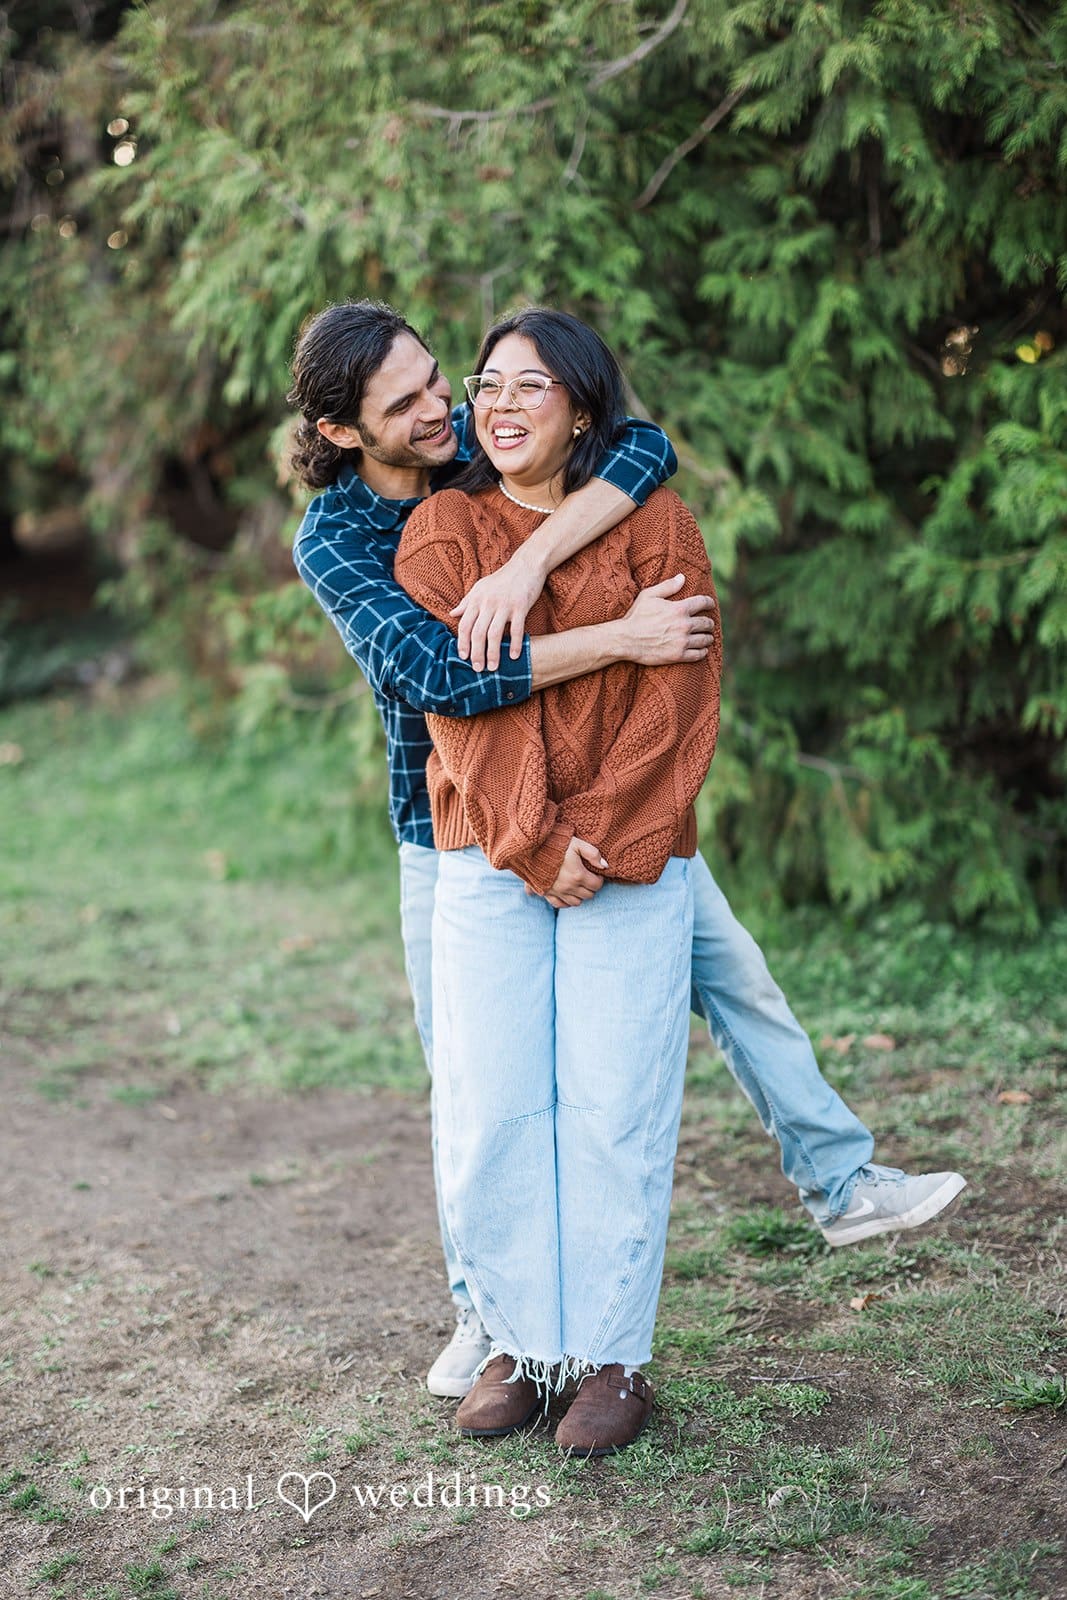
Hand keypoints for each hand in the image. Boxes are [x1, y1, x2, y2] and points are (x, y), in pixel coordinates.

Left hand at [450, 549, 545, 671]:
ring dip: (493, 653)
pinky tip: (515, 656)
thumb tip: (452, 613)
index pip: (464, 625)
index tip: (463, 657)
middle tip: (477, 669)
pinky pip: (517, 629)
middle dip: (476, 653)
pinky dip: (515, 644)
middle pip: (477, 633)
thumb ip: (466, 602)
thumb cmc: (502, 578)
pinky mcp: (521, 606)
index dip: (462, 643)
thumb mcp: (480, 587)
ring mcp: (504, 605)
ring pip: (494, 634)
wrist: (526, 564)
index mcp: (476, 599)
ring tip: (493, 668)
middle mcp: (488, 603)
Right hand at [541, 836, 607, 909]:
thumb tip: (605, 866)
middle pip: (588, 895)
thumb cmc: (557, 844)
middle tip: (588, 878)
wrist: (533, 848)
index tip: (596, 873)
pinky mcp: (547, 893)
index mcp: (578, 875)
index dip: (599, 879)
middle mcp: (569, 887)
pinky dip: (566, 902)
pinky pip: (560, 905)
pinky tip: (567, 893)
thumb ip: (593, 854)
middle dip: (591, 887)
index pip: (597, 885)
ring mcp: (558, 892)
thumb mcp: (578, 844)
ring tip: (578, 885)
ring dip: (580, 895)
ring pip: (576, 902)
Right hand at [620, 574, 715, 665]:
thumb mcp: (648, 596)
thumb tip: (682, 577)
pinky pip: (698, 655)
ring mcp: (682, 641)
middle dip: (709, 622)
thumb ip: (667, 586)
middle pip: (706, 622)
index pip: (703, 603)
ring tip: (707, 637)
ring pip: (705, 639)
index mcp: (679, 608)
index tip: (711, 604)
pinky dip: (703, 652)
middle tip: (709, 624)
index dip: (709, 603)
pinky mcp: (678, 655)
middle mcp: (684, 625)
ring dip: (708, 637)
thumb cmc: (635, 616)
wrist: (626, 640)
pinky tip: (703, 650)